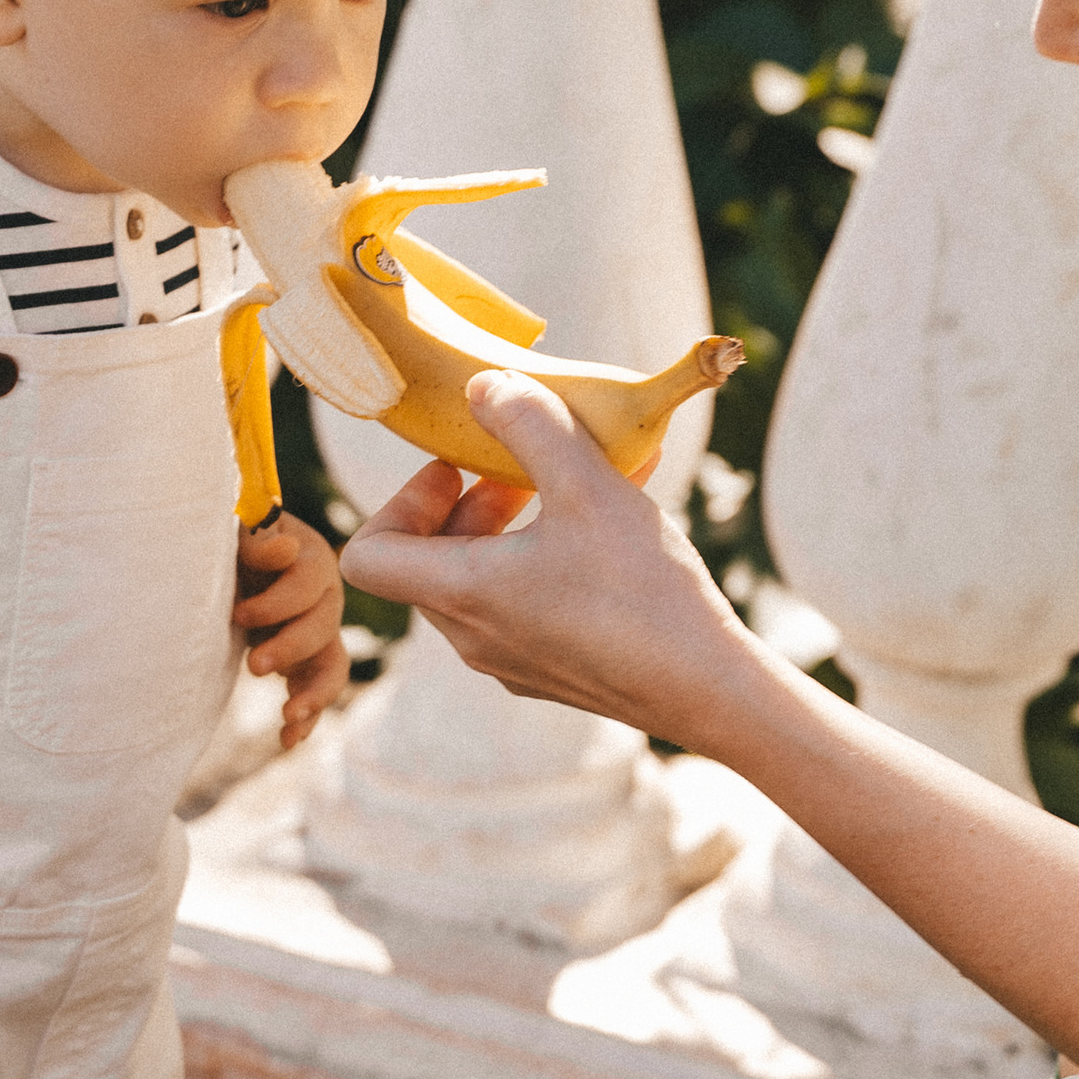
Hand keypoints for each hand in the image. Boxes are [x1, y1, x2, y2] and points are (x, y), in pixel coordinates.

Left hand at [234, 510, 351, 751]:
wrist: (233, 560)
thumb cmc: (234, 537)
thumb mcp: (240, 526)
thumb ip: (258, 536)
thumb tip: (286, 551)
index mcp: (312, 560)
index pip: (306, 585)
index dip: (275, 604)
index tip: (236, 614)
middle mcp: (325, 599)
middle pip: (322, 628)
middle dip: (290, 649)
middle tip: (252, 666)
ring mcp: (320, 635)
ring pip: (333, 667)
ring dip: (314, 694)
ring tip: (288, 715)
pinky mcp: (306, 663)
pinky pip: (316, 693)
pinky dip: (306, 719)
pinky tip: (288, 740)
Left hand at [340, 372, 763, 746]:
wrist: (709, 692)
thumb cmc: (643, 590)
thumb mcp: (586, 485)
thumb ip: (529, 423)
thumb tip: (481, 386)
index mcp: (461, 593)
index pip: (369, 555)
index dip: (398, 502)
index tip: (453, 471)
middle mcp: (473, 638)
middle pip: (426, 564)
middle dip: (466, 507)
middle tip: (518, 473)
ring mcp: (512, 664)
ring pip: (476, 586)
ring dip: (506, 532)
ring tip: (569, 496)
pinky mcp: (553, 676)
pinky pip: (521, 611)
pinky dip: (542, 565)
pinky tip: (606, 539)